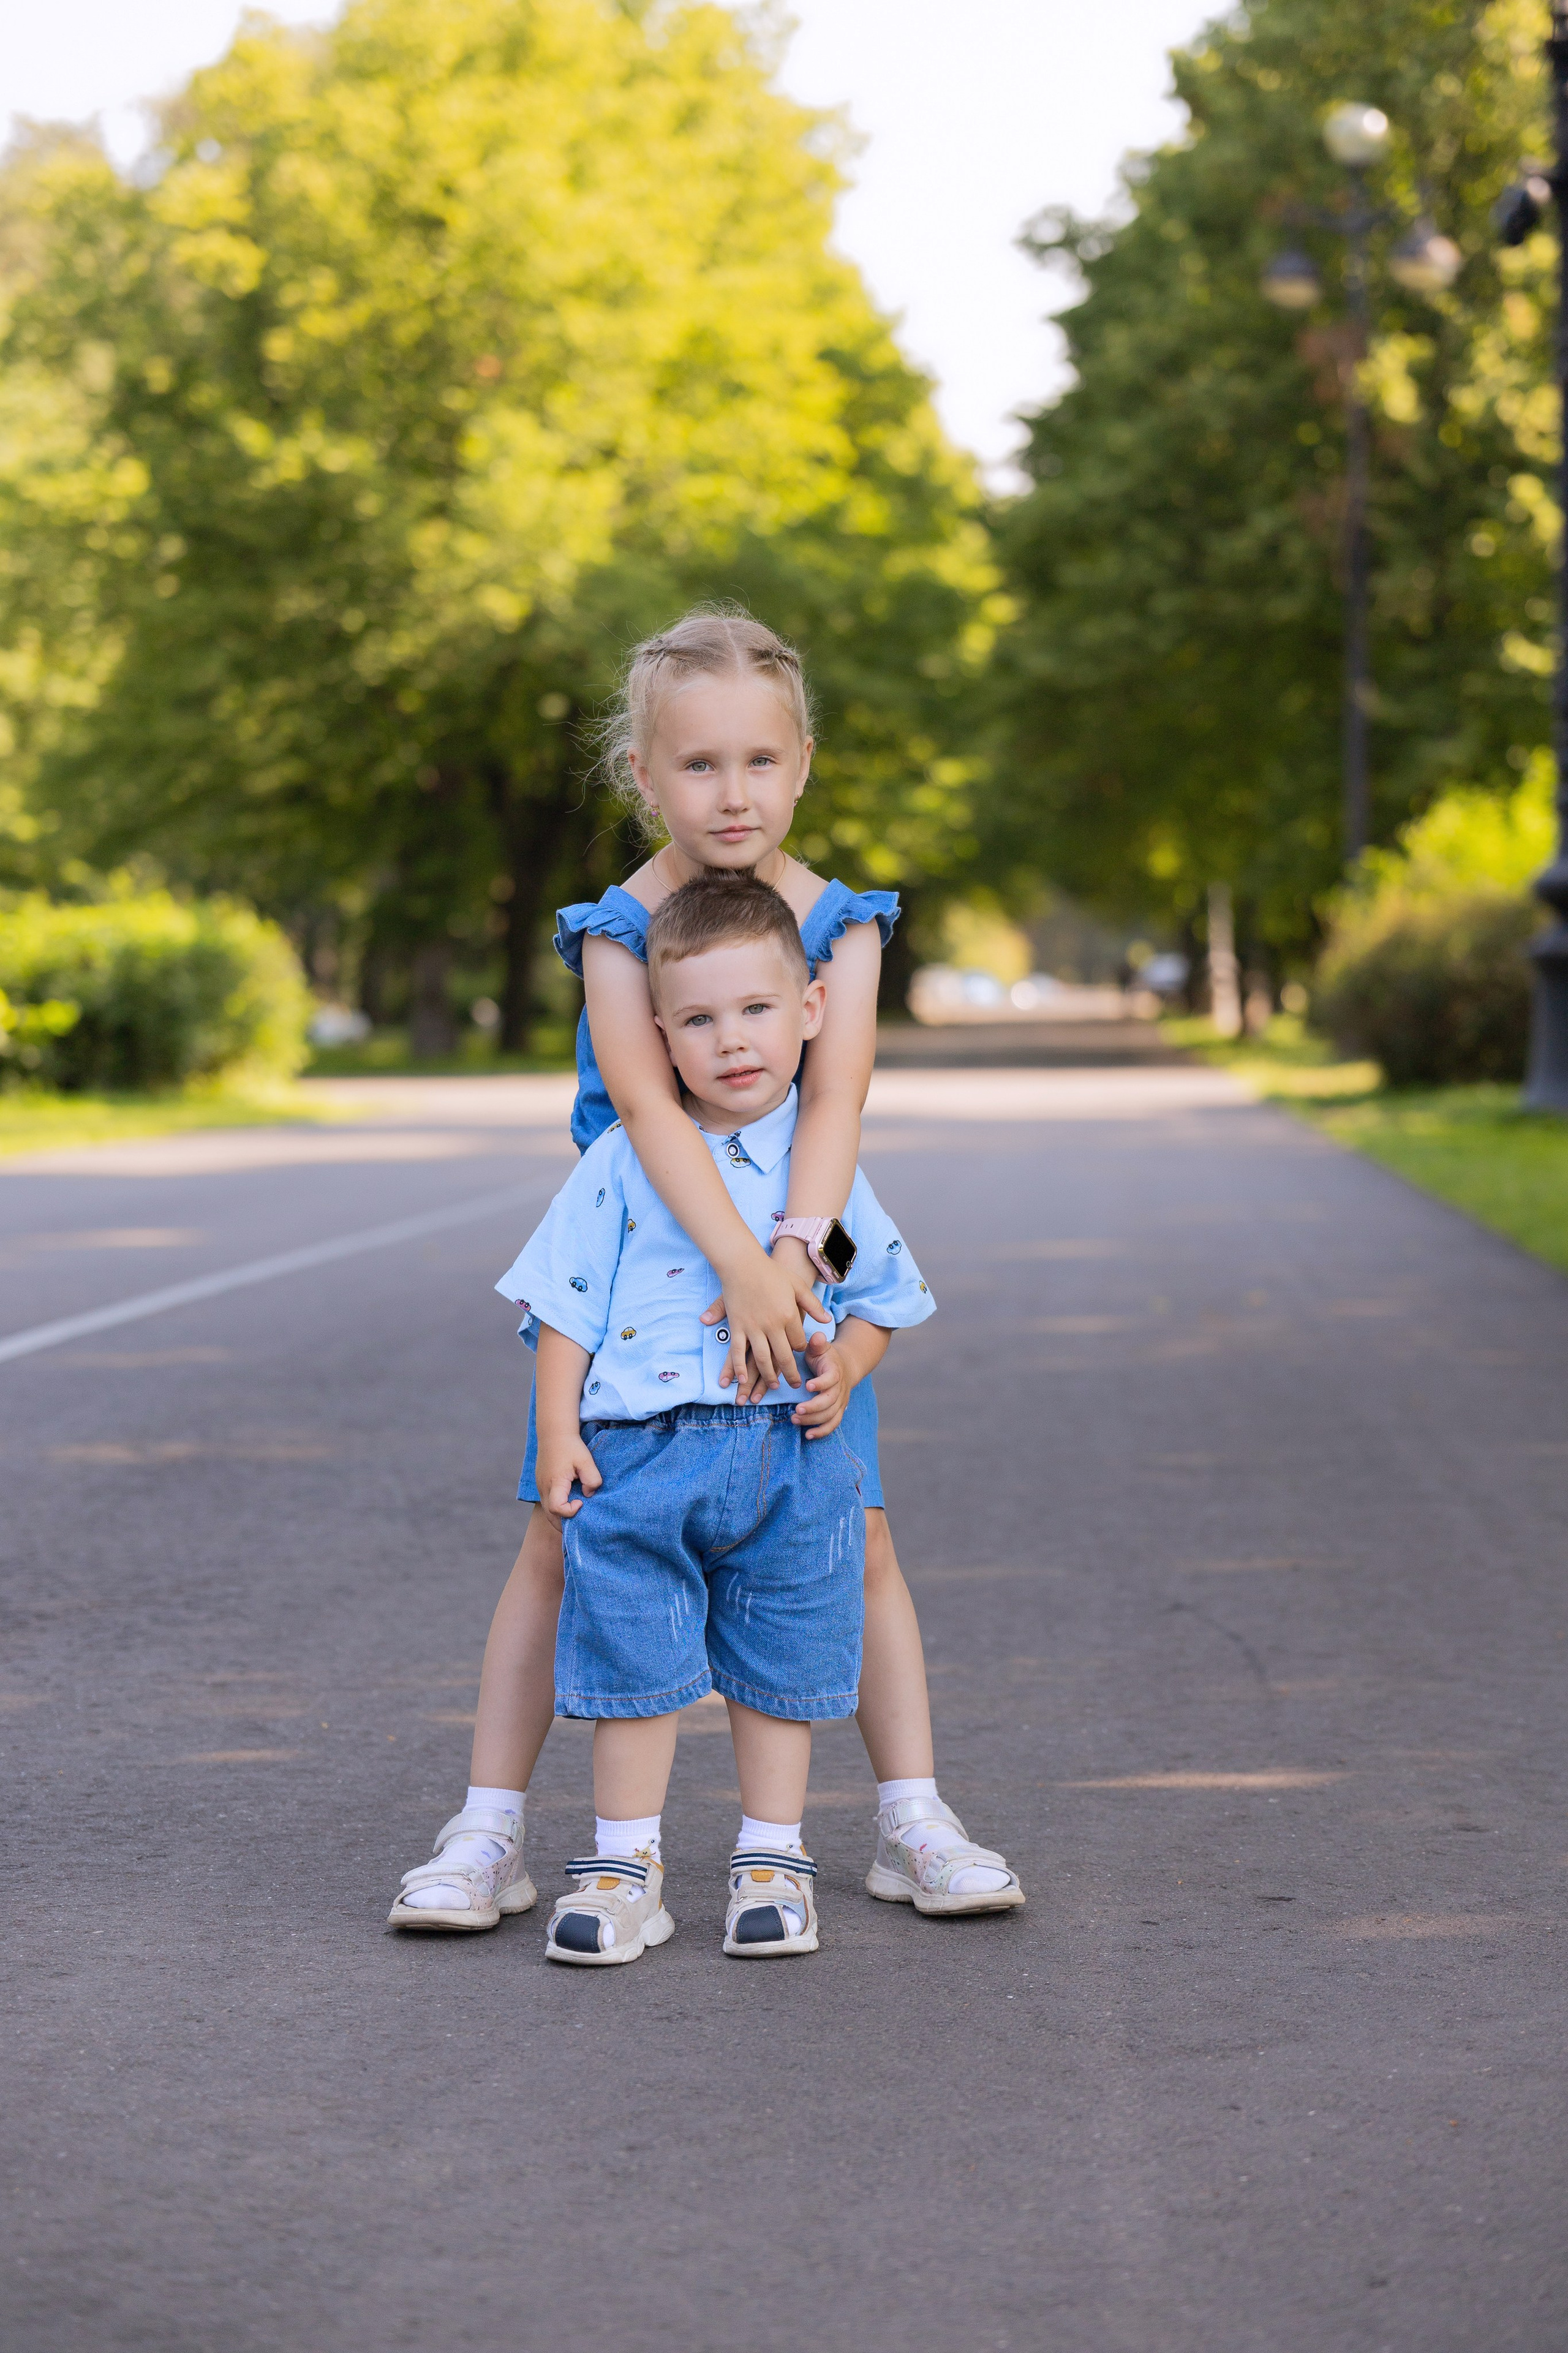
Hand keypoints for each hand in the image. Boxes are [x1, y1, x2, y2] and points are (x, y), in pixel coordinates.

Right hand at [538, 1433, 601, 1527]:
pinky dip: (557, 1509)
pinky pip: (547, 1503)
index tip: (582, 1501)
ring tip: (577, 1514)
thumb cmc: (571, 1447)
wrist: (554, 1433)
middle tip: (581, 1522)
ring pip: (548, 1511)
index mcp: (554, 1483)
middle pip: (550, 1517)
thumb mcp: (586, 1461)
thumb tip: (589, 1495)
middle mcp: (544, 1488)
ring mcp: (540, 1487)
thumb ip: (591, 1479)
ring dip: (561, 1517)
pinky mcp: (541, 1485)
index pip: (557, 1509)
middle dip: (565, 1524)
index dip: (570, 1511)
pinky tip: (569, 1504)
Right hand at [699, 1239, 829, 1401]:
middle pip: (784, 1356)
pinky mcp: (737, 1327)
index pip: (799, 1342)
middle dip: (791, 1374)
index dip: (801, 1350)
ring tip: (774, 1386)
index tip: (800, 1352)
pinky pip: (738, 1352)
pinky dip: (740, 1367)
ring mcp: (753, 1327)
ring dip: (768, 1376)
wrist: (743, 1263)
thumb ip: (813, 1305)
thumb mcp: (797, 1286)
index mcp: (789, 1315)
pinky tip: (743, 1379)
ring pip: (763, 1359)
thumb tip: (827, 1321)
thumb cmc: (772, 1273)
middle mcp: (773, 1325)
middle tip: (795, 1385)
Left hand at [790, 1330, 849, 1438]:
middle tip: (796, 1410)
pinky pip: (833, 1424)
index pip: (831, 1379)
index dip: (821, 1383)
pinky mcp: (837, 1411)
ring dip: (813, 1420)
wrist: (844, 1367)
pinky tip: (808, 1435)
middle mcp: (840, 1389)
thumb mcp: (821, 1347)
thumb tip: (817, 1336)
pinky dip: (822, 1432)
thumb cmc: (825, 1357)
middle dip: (814, 1407)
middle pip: (830, 1401)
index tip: (807, 1386)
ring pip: (830, 1415)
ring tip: (794, 1420)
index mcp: (835, 1372)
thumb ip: (817, 1343)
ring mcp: (840, 1402)